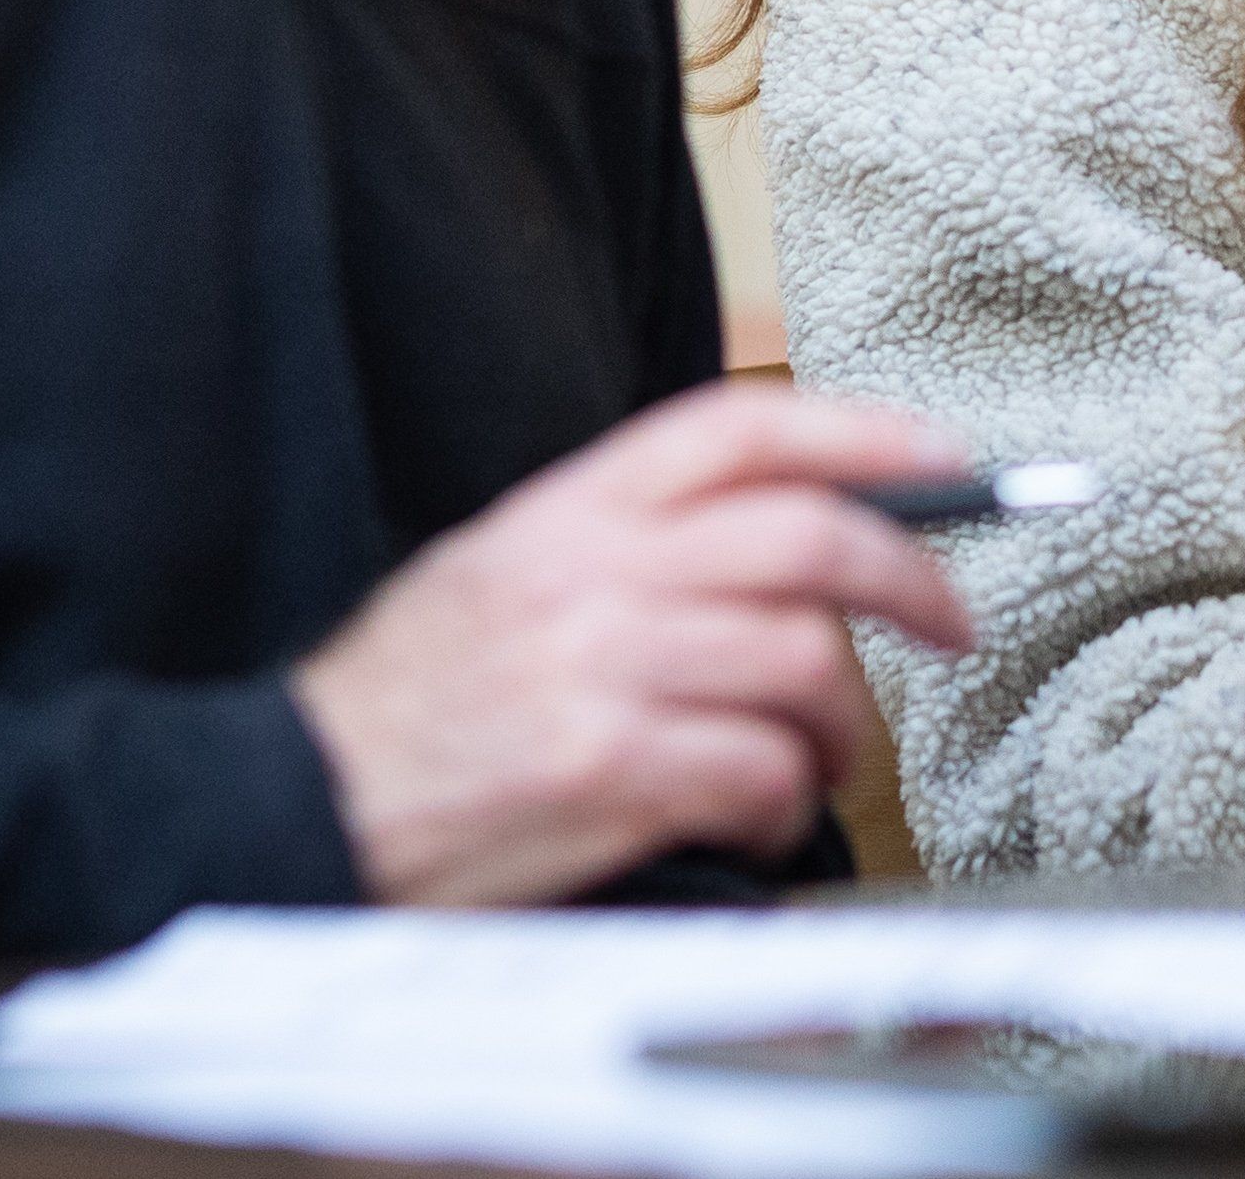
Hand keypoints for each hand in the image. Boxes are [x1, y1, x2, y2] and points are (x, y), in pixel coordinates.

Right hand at [291, 384, 974, 908]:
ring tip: (825, 756)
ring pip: (804, 665)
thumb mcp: (502, 570)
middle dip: (912, 579)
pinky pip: (759, 770)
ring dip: (844, 722)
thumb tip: (788, 534)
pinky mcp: (604, 773)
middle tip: (951, 622)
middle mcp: (593, 575)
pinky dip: (789, 799)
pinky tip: (764, 815)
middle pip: (808, 539)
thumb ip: (629, 539)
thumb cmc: (410, 700)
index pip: (744, 430)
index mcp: (569, 510)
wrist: (293, 803)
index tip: (949, 460)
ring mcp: (600, 672)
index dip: (865, 431)